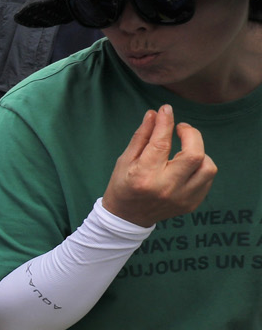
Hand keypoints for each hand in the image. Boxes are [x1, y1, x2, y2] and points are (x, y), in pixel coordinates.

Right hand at [102, 106, 215, 227]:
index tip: (166, 110)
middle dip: (191, 135)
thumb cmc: (122, 186)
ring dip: (200, 153)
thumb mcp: (124, 160)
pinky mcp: (191, 203)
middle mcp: (166, 188)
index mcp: (144, 176)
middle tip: (182, 129)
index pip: (161, 143)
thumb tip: (155, 114)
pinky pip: (207, 179)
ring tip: (187, 150)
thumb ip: (142, 137)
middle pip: (194, 155)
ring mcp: (182, 198)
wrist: (127, 219)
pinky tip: (188, 166)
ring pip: (208, 167)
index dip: (166, 122)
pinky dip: (201, 167)